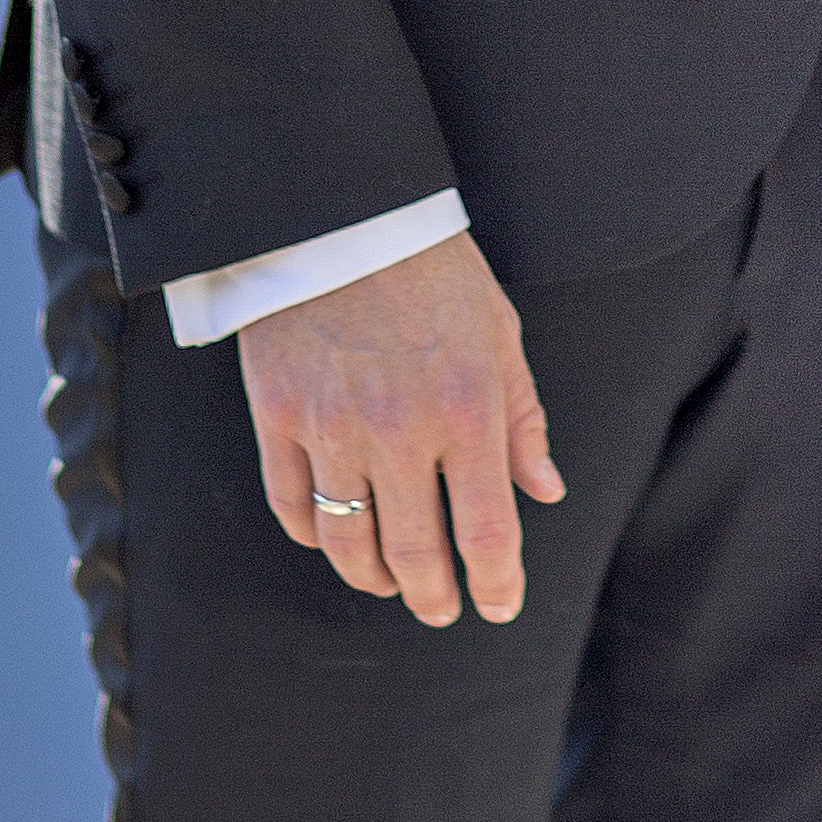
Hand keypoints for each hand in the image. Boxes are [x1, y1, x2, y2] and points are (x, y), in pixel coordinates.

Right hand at [240, 234, 563, 622]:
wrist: (345, 212)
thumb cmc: (435, 271)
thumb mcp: (499, 334)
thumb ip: (522, 420)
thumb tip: (544, 491)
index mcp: (466, 409)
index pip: (485, 532)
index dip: (496, 582)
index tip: (499, 605)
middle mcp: (399, 430)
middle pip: (414, 553)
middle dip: (433, 596)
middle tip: (440, 609)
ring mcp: (330, 426)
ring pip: (348, 542)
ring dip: (374, 577)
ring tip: (391, 582)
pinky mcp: (277, 414)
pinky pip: (292, 505)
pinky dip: (315, 535)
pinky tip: (336, 538)